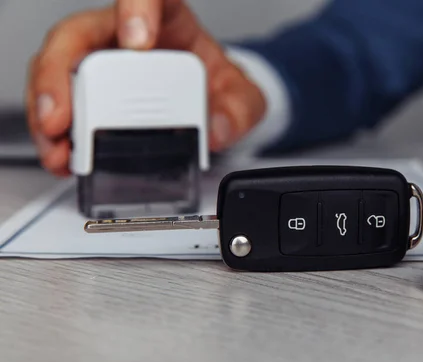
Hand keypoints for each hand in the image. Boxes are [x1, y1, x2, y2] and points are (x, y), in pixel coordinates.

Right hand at [26, 0, 265, 175]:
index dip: (136, 10)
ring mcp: (103, 61)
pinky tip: (62, 154)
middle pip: (77, 35)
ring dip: (49, 112)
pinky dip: (58, 132)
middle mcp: (125, 34)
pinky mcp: (92, 90)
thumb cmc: (219, 85)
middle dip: (58, 76)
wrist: (212, 101)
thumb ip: (238, 111)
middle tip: (60, 118)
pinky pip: (63, 102)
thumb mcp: (242, 97)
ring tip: (57, 149)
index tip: (136, 41)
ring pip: (58, 70)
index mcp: (167, 18)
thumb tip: (216, 130)